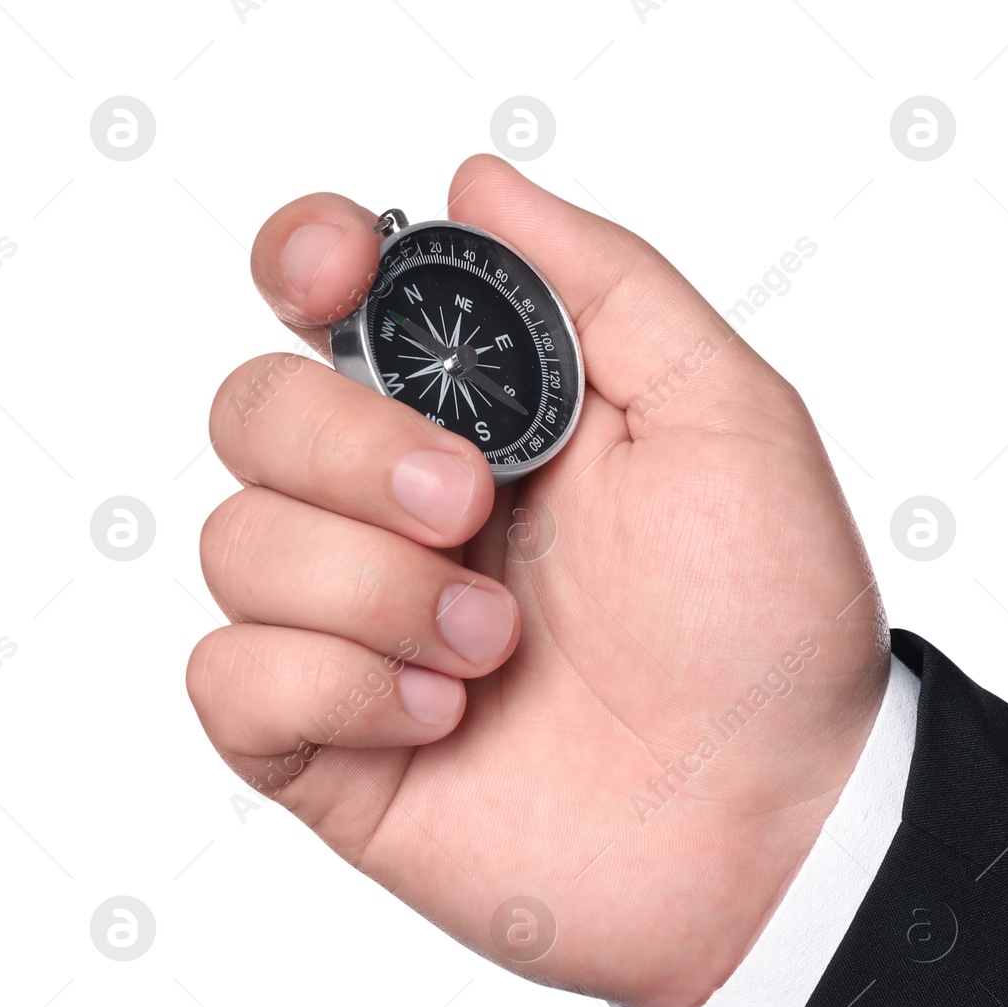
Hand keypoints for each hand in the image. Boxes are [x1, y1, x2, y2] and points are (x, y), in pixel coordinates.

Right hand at [188, 155, 888, 1006]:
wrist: (779, 823)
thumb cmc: (771, 631)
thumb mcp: (730, 419)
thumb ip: (609, 287)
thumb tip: (477, 184)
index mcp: (492, 427)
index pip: (330, 308)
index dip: (304, 264)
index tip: (336, 274)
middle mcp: (409, 521)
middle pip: (254, 412)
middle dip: (350, 449)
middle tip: (472, 509)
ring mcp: (365, 636)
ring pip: (236, 544)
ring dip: (370, 587)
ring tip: (498, 646)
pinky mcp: (337, 751)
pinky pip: (228, 682)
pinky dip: (331, 685)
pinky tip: (445, 716)